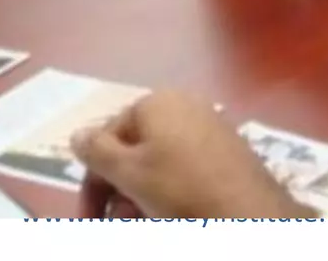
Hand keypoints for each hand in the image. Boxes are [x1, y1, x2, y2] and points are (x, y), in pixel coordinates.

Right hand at [74, 91, 307, 219]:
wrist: (250, 213)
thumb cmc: (181, 188)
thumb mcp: (130, 172)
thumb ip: (97, 151)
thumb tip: (77, 133)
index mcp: (155, 103)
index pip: (106, 138)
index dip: (92, 181)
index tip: (90, 218)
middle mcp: (183, 106)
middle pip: (134, 152)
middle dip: (118, 191)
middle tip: (117, 224)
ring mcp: (209, 127)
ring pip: (159, 165)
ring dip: (142, 197)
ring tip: (143, 222)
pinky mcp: (227, 152)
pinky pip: (185, 171)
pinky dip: (171, 194)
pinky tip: (170, 217)